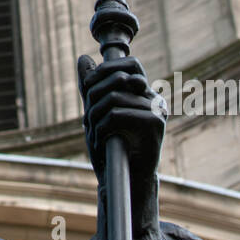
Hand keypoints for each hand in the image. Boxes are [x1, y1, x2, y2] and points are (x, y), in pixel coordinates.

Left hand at [77, 53, 166, 233]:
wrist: (126, 180)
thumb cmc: (112, 147)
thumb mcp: (96, 112)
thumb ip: (91, 86)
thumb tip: (83, 58)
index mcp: (144, 93)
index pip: (131, 64)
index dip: (108, 69)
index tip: (89, 87)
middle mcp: (154, 98)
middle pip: (119, 78)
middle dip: (94, 94)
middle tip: (87, 117)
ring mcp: (157, 111)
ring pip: (114, 97)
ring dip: (95, 116)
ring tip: (93, 133)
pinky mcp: (155, 125)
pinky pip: (118, 114)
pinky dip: (102, 128)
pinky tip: (102, 141)